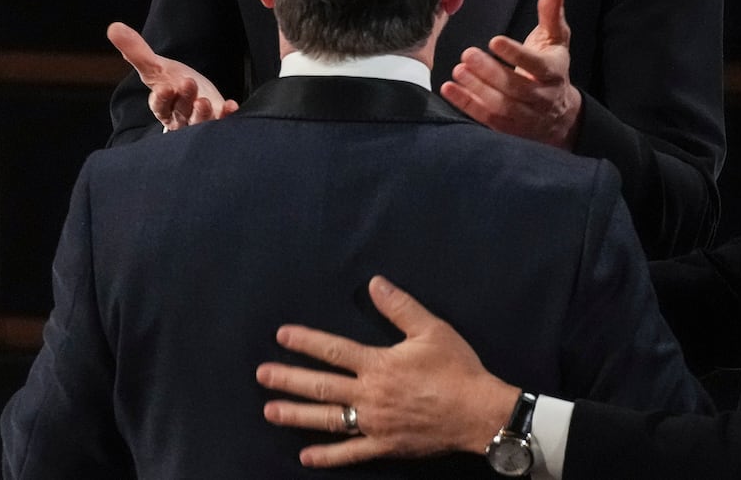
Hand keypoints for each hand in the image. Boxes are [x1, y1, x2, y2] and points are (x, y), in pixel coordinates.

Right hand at [106, 21, 237, 129]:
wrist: (194, 100)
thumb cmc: (172, 84)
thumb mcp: (155, 67)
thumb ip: (136, 51)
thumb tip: (113, 28)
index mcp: (163, 106)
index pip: (159, 105)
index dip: (161, 98)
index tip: (164, 87)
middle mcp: (180, 118)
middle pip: (181, 110)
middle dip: (184, 98)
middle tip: (188, 83)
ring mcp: (199, 122)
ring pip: (199, 121)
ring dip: (202, 112)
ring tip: (205, 101)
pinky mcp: (218, 120)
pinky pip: (222, 122)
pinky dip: (226, 115)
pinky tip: (230, 106)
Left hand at [257, 276, 517, 467]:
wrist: (478, 412)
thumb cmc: (456, 368)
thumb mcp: (431, 329)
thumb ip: (400, 307)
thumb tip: (375, 283)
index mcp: (378, 364)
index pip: (333, 351)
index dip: (306, 342)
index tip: (282, 336)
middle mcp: (370, 395)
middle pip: (321, 386)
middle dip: (288, 379)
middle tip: (261, 375)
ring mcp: (375, 424)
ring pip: (328, 419)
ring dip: (296, 415)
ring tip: (270, 411)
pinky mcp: (385, 446)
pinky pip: (350, 453)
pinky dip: (327, 456)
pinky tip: (306, 457)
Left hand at [440, 0, 582, 147]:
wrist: (560, 116)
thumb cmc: (552, 68)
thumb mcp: (556, 41)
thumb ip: (551, 15)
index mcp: (553, 73)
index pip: (536, 65)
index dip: (515, 54)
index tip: (494, 40)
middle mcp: (542, 97)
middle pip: (515, 87)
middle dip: (489, 72)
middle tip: (467, 54)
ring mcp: (526, 117)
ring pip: (501, 106)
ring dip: (476, 89)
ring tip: (457, 71)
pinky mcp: (510, 128)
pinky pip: (487, 119)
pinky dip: (467, 105)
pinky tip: (449, 89)